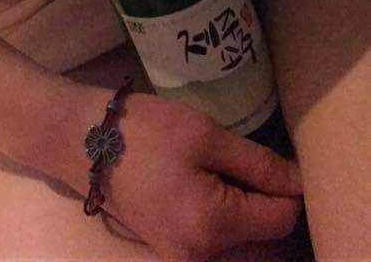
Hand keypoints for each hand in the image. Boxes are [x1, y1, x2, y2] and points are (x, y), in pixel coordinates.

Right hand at [78, 89, 302, 261]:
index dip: (290, 184)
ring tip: (215, 161)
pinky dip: (219, 207)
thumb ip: (258, 164)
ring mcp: (183, 258)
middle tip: (238, 152)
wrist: (81, 141)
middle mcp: (200, 257)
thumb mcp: (205, 135)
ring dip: (240, 200)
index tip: (276, 151)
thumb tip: (299, 183)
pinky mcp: (170, 249)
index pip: (281, 218)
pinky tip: (199, 175)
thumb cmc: (144, 132)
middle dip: (262, 193)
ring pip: (239, 233)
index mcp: (212, 228)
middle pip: (261, 231)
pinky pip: (215, 234)